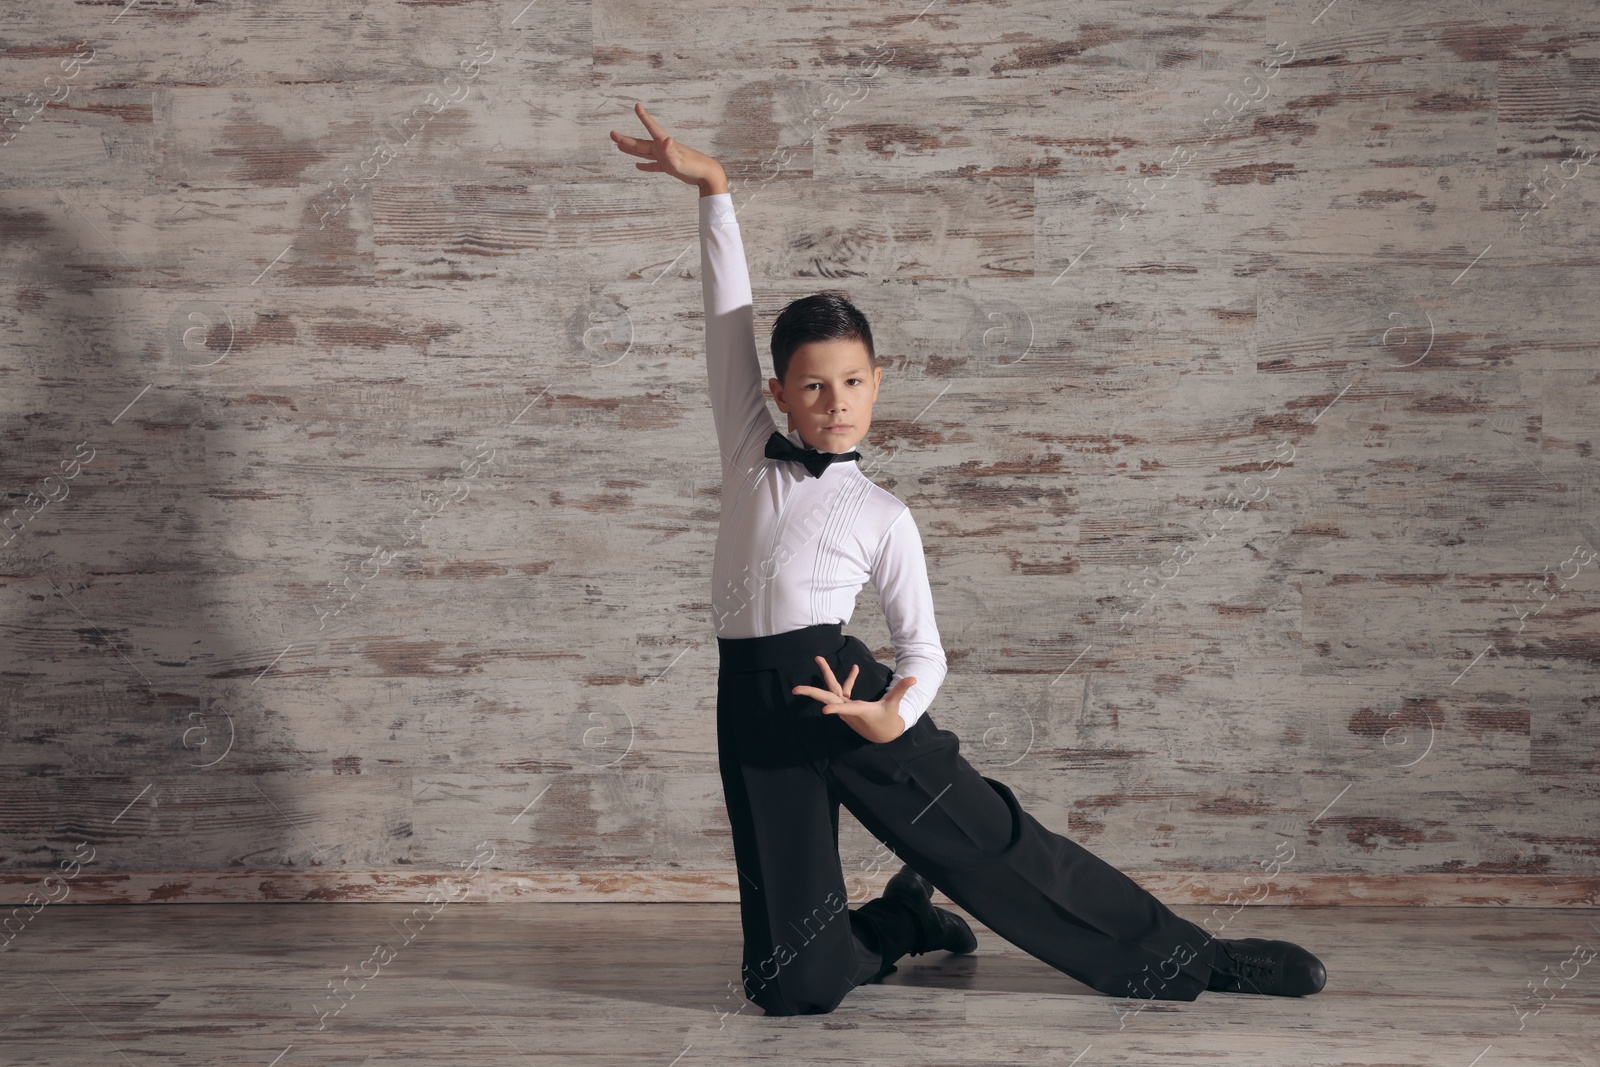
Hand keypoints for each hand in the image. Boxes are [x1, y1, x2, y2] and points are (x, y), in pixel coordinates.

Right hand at [609, 102, 727, 192]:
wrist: (707, 175)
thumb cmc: (695, 166)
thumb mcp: (680, 161)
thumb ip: (670, 151)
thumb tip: (665, 140)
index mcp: (664, 144)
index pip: (651, 128)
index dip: (644, 117)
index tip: (637, 106)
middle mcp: (662, 148)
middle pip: (641, 143)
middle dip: (626, 139)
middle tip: (612, 135)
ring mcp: (665, 157)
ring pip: (644, 153)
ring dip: (631, 150)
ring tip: (619, 146)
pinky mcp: (668, 166)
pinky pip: (653, 165)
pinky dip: (645, 166)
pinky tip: (638, 166)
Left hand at [792, 655, 916, 744]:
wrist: (883, 735)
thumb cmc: (888, 719)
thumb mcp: (895, 705)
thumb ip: (901, 690)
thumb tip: (913, 679)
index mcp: (860, 711)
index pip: (846, 709)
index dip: (836, 709)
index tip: (824, 711)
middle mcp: (848, 709)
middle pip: (828, 698)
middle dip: (812, 692)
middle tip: (795, 689)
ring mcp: (845, 707)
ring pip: (831, 690)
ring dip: (826, 674)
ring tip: (818, 658)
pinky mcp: (847, 705)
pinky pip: (842, 690)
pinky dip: (847, 679)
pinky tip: (855, 669)